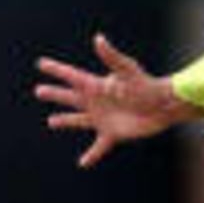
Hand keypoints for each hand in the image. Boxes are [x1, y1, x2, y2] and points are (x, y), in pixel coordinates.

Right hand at [35, 34, 200, 167]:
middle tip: (39, 91)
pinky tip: (82, 163)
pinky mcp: (113, 133)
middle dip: (55, 94)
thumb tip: (98, 39)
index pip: (71, 76)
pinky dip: (92, 155)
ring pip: (79, 120)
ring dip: (65, 121)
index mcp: (96, 86)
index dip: (56, 70)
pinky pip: (99, 147)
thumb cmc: (147, 86)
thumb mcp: (128, 71)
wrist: (164, 106)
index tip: (41, 64)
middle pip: (70, 97)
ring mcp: (103, 118)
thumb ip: (111, 58)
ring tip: (51, 121)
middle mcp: (97, 101)